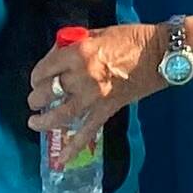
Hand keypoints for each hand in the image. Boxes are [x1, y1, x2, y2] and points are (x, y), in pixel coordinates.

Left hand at [28, 19, 160, 144]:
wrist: (159, 54)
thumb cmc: (131, 38)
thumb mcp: (97, 33)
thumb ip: (75, 45)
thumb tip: (57, 55)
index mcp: (78, 53)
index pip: (44, 69)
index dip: (37, 75)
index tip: (38, 78)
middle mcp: (82, 76)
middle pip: (47, 92)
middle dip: (36, 97)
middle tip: (36, 99)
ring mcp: (94, 96)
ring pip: (60, 115)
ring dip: (43, 121)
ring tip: (34, 122)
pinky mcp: (106, 110)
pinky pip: (87, 132)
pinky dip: (74, 147)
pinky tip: (62, 158)